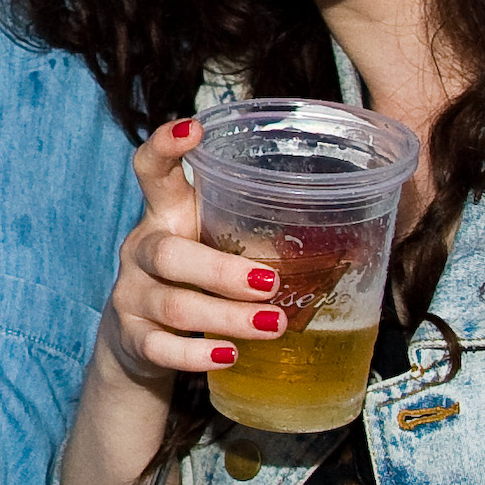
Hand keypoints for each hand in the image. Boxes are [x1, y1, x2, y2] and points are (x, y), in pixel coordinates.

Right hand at [104, 118, 286, 388]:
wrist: (144, 340)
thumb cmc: (199, 282)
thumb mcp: (217, 247)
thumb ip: (257, 237)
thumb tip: (353, 235)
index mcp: (166, 216)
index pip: (150, 171)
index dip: (164, 146)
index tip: (194, 128)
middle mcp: (141, 249)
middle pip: (168, 252)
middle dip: (221, 271)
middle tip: (271, 283)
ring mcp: (132, 295)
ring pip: (174, 305)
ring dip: (227, 316)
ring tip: (273, 326)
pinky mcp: (133, 338)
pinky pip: (162, 348)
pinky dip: (198, 355)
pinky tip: (229, 357)